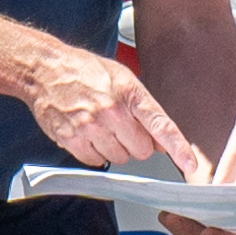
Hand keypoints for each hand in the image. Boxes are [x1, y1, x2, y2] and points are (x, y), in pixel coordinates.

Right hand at [23, 40, 204, 176]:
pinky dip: (94, 152)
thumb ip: (145, 110)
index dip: (178, 147)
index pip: (160, 125)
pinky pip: (95, 161)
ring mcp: (91, 126)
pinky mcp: (72, 138)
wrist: (45, 70)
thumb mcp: (122, 79)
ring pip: (119, 158)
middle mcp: (112, 110)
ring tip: (100, 126)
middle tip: (121, 127)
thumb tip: (162, 143)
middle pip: (141, 150)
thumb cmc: (85, 72)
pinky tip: (88, 133)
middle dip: (135, 144)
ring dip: (114, 148)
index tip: (189, 164)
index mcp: (130, 92)